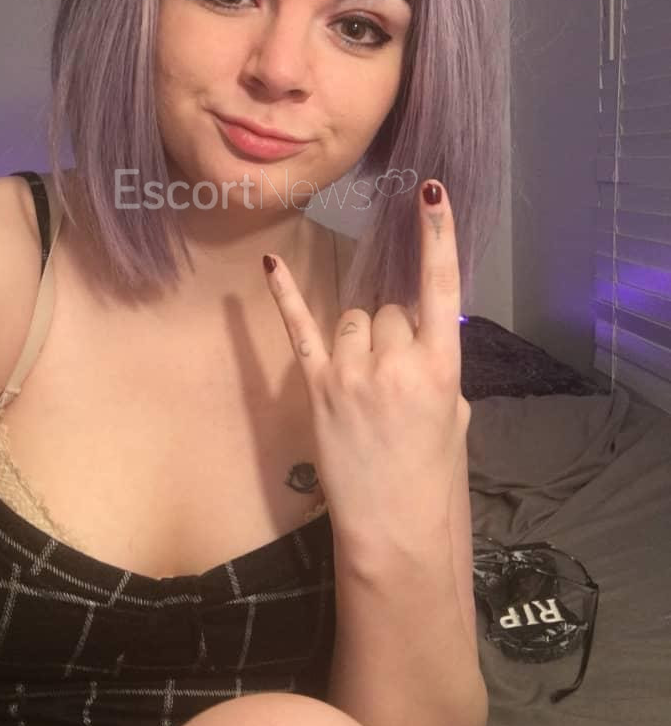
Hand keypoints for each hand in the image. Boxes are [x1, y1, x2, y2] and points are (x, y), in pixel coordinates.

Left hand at [262, 179, 469, 556]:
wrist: (395, 531)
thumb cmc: (433, 477)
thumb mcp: (454, 417)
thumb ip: (435, 368)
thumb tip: (415, 341)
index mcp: (443, 368)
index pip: (441, 288)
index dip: (438, 238)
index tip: (431, 195)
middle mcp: (398, 361)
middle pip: (391, 310)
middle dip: (395, 334)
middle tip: (396, 381)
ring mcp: (354, 372)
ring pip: (355, 320)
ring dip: (361, 340)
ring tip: (366, 386)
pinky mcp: (318, 387)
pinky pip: (301, 331)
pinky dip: (285, 297)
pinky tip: (270, 266)